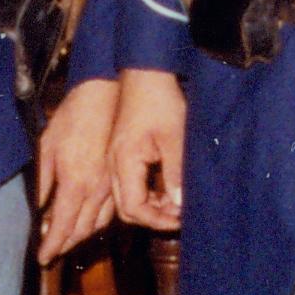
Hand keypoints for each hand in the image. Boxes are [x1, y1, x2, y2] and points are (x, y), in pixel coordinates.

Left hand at [33, 78, 118, 263]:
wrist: (103, 96)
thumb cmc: (71, 118)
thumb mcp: (46, 148)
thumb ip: (42, 183)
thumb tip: (37, 210)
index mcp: (75, 182)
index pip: (63, 226)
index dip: (52, 246)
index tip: (42, 258)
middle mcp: (96, 190)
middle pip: (82, 230)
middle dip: (65, 245)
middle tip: (51, 252)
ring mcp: (110, 185)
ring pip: (98, 224)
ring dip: (82, 237)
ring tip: (66, 241)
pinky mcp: (119, 178)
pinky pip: (111, 211)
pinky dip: (97, 223)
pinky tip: (87, 221)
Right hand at [110, 68, 186, 229]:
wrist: (145, 75)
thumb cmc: (160, 102)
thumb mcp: (174, 138)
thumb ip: (175, 173)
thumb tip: (179, 204)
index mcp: (124, 161)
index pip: (133, 207)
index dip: (157, 220)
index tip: (180, 219)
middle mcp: (114, 165)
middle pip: (126, 209)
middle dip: (153, 218)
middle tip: (179, 215)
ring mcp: (115, 160)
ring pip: (127, 199)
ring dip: (151, 207)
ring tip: (176, 205)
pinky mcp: (122, 155)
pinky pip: (129, 185)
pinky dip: (147, 194)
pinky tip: (166, 191)